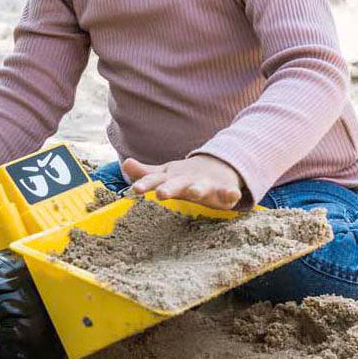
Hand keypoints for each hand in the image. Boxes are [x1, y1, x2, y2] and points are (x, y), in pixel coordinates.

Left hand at [121, 155, 245, 209]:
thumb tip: (125, 163)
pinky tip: (232, 195)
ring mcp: (206, 184)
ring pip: (201, 188)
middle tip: (162, 193)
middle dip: (170, 188)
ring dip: (197, 189)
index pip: (156, 180)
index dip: (146, 184)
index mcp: (172, 178)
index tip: (136, 189)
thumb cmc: (184, 176)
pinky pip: (229, 193)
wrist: (218, 167)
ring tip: (194, 192)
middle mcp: (188, 181)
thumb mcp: (166, 174)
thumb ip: (146, 173)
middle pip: (177, 185)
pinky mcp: (224, 189)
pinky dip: (230, 193)